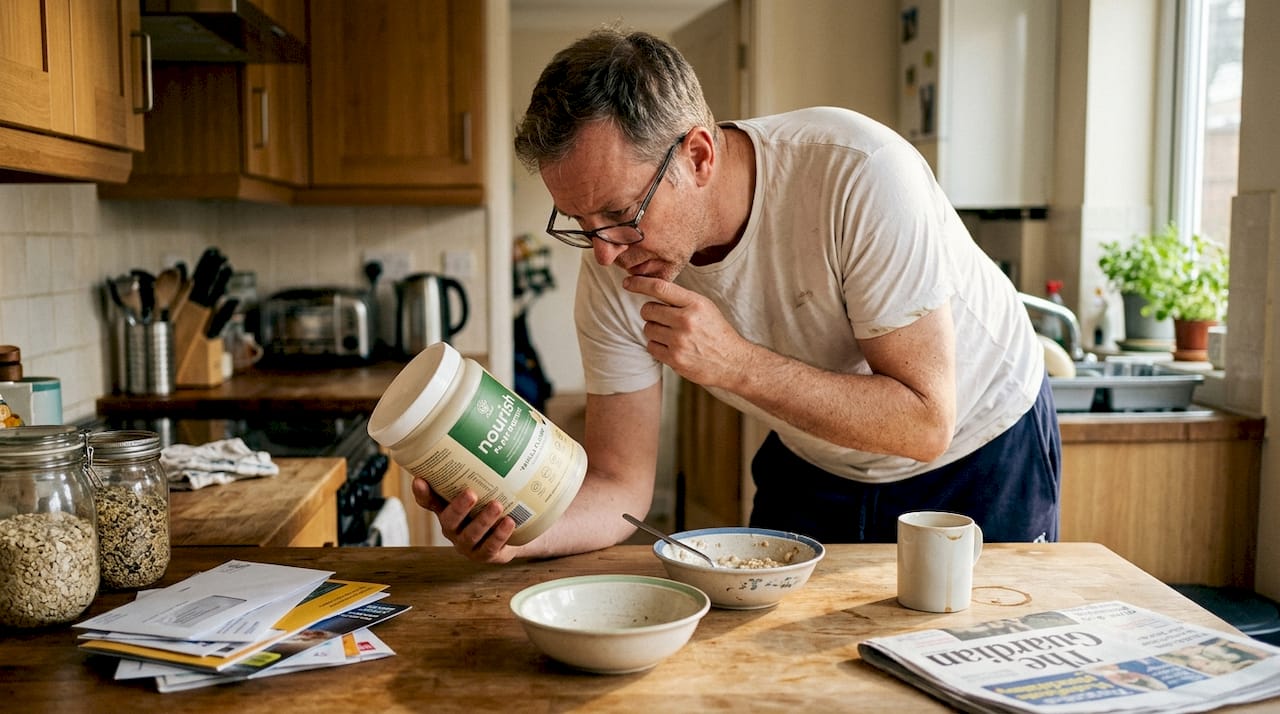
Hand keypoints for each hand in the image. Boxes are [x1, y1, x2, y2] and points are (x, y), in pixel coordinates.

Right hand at [411, 479, 516, 563]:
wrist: (514, 531)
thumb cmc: (493, 502)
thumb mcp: (485, 487)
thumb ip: (483, 470)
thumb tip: (494, 429)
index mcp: (447, 508)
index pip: (428, 501)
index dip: (422, 493)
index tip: (419, 480)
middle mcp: (454, 527)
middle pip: (449, 520)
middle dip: (459, 507)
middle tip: (471, 493)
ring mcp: (468, 543)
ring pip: (471, 535)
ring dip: (483, 520)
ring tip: (497, 506)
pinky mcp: (485, 554)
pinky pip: (490, 547)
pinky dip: (500, 535)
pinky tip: (509, 522)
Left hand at [623, 276, 748, 387]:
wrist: (733, 361)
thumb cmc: (716, 331)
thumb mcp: (705, 307)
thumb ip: (681, 299)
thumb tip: (651, 289)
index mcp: (695, 303)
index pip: (660, 287)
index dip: (639, 283)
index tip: (627, 283)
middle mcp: (686, 320)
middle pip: (648, 310)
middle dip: (651, 313)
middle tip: (663, 319)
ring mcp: (680, 341)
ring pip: (648, 329)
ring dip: (655, 331)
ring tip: (672, 335)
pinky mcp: (675, 358)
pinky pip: (651, 347)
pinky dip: (657, 346)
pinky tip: (672, 347)